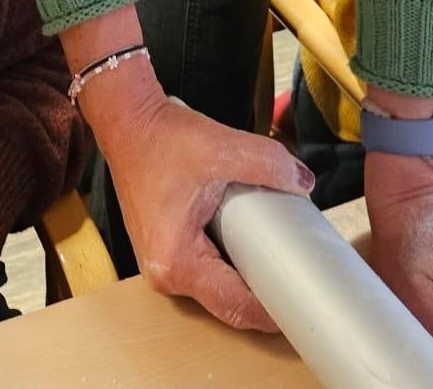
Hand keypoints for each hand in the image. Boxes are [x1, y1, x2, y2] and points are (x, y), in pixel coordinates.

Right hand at [61, 5, 313, 331]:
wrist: (128, 122)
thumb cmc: (160, 138)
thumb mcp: (220, 146)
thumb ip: (266, 162)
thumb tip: (302, 182)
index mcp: (178, 261)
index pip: (235, 304)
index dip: (272, 311)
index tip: (304, 307)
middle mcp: (166, 273)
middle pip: (227, 301)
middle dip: (265, 293)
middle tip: (301, 278)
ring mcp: (163, 264)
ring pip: (217, 285)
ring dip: (247, 275)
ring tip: (282, 257)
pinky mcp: (166, 248)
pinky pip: (206, 267)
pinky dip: (231, 259)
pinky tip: (253, 240)